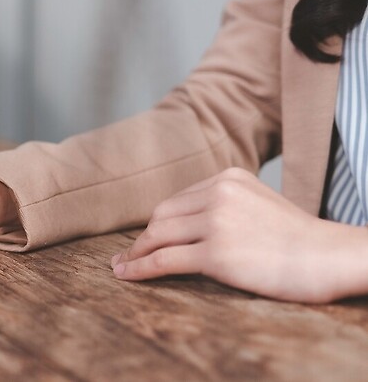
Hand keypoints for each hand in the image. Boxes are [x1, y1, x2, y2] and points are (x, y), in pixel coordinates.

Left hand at [112, 167, 367, 302]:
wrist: (332, 257)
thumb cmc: (300, 240)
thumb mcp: (260, 205)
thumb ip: (228, 207)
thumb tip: (190, 225)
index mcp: (229, 178)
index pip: (178, 200)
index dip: (159, 223)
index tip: (146, 238)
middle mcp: (219, 193)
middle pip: (162, 216)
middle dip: (143, 238)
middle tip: (127, 255)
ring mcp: (216, 222)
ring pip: (158, 236)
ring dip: (135, 253)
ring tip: (122, 266)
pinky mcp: (216, 253)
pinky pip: (163, 260)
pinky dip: (139, 268)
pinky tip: (126, 275)